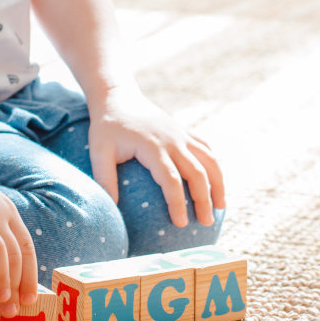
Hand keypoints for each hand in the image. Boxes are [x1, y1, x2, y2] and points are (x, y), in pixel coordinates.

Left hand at [87, 85, 225, 226]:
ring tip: (221, 207)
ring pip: (210, 160)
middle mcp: (173, 139)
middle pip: (197, 172)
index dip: (178, 202)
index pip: (171, 179)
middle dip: (204, 199)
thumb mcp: (98, 151)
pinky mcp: (185, 131)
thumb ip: (104, 179)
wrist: (118, 97)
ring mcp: (182, 134)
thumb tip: (110, 210)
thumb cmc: (106, 127)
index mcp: (153, 146)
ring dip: (219, 183)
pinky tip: (216, 183)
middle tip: (206, 223)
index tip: (180, 223)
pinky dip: (215, 166)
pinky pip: (207, 149)